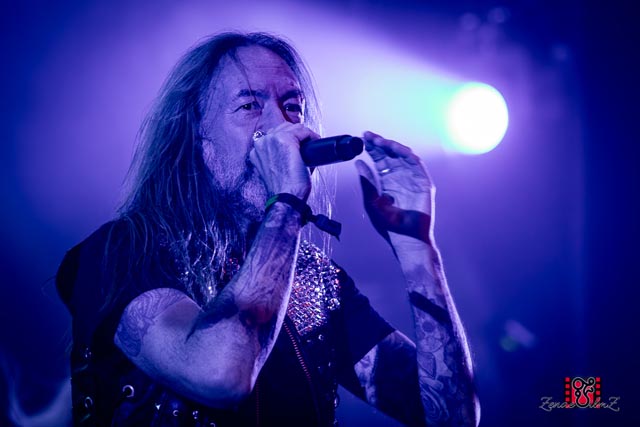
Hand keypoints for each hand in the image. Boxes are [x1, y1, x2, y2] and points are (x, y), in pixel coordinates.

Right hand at [249, 123, 318, 199]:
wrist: (285, 197)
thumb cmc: (283, 189)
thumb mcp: (275, 171)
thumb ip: (280, 158)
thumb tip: (300, 151)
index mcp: (256, 151)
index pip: (274, 135)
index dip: (289, 138)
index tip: (300, 144)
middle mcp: (261, 143)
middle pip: (283, 127)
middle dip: (297, 134)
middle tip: (309, 144)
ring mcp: (272, 139)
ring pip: (294, 127)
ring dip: (305, 134)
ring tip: (313, 144)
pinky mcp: (285, 139)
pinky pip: (303, 131)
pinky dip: (312, 136)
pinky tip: (316, 142)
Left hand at [356, 131, 434, 246]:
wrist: (405, 240)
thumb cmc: (389, 226)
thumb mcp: (371, 201)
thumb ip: (367, 182)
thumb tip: (358, 162)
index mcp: (387, 182)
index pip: (380, 160)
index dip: (372, 148)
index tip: (362, 138)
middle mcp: (400, 178)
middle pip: (391, 155)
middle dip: (380, 144)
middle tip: (369, 136)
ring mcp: (412, 180)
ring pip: (404, 157)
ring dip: (393, 147)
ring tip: (381, 142)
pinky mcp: (424, 184)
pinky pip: (418, 166)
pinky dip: (409, 156)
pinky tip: (398, 149)